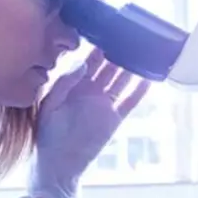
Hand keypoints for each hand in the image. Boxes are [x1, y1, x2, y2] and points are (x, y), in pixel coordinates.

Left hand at [29, 49, 150, 197]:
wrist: (58, 164)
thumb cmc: (49, 135)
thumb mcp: (50, 104)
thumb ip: (65, 82)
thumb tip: (83, 64)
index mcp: (74, 85)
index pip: (90, 61)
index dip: (99, 48)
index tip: (107, 32)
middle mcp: (92, 92)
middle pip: (109, 68)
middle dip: (118, 53)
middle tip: (129, 37)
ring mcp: (105, 104)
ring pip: (122, 81)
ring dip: (131, 68)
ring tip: (142, 52)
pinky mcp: (115, 119)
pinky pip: (130, 102)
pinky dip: (139, 91)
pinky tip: (148, 78)